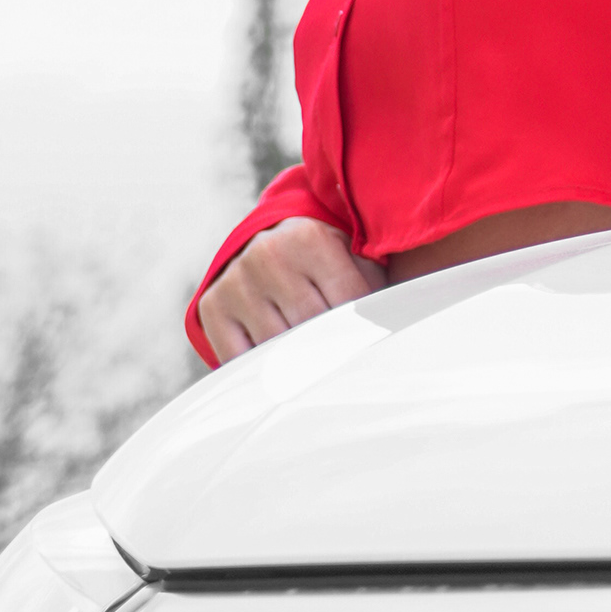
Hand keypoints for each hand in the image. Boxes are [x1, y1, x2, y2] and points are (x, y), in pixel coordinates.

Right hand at [198, 217, 384, 362]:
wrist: (265, 246)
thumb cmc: (325, 264)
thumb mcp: (354, 260)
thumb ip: (376, 287)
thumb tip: (396, 326)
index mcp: (310, 238)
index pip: (348, 303)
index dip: (363, 333)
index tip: (374, 351)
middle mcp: (268, 255)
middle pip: (313, 329)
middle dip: (333, 351)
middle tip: (348, 369)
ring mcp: (237, 282)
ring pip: (279, 349)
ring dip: (300, 365)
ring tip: (316, 369)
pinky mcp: (214, 307)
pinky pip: (241, 359)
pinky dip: (261, 374)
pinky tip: (281, 370)